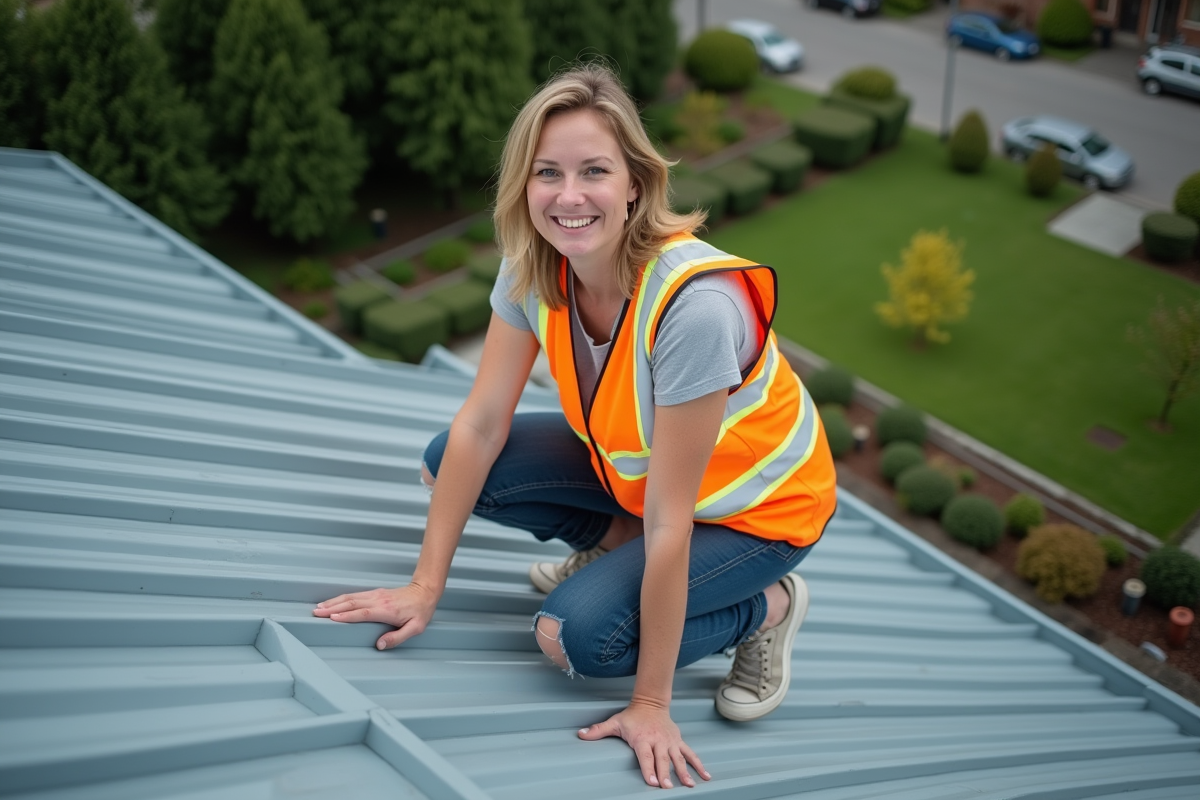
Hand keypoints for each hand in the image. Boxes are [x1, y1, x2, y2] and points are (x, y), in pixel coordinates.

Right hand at [313, 583, 438, 649]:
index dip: (347, 616)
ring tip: (319, 608)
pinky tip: (332, 602)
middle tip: (316, 613)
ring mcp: (375, 595)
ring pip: (350, 597)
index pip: (363, 613)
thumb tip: (379, 645)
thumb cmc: (420, 611)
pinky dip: (341, 599)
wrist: (424, 591)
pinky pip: (354, 595)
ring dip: (334, 602)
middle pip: (351, 603)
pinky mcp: (374, 593)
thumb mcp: (415, 628)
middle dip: (333, 608)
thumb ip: (397, 637)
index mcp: (386, 610)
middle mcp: (378, 600)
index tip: (332, 618)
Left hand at [578, 701, 710, 788]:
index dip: (648, 769)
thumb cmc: (632, 716)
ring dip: (684, 772)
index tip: (651, 782)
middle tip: (668, 788)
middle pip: (662, 760)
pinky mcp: (678, 741)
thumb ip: (598, 730)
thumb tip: (580, 734)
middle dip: (665, 774)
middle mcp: (658, 741)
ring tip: (690, 785)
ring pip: (678, 759)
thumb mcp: (614, 722)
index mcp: (643, 739)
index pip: (646, 756)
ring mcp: (670, 742)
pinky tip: (705, 776)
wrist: (651, 702)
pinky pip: (690, 754)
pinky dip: (698, 764)